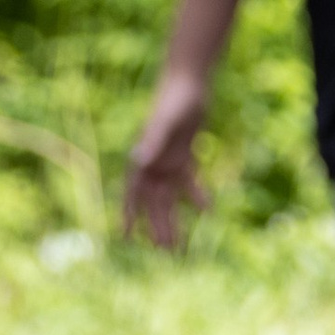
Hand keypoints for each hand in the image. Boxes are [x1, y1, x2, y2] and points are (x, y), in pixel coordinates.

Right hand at [122, 76, 211, 251]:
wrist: (190, 83)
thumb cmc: (174, 100)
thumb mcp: (165, 122)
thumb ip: (153, 141)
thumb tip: (140, 160)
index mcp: (142, 160)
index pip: (132, 194)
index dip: (128, 215)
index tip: (126, 238)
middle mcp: (152, 165)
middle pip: (154, 203)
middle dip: (158, 226)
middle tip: (166, 252)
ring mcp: (167, 162)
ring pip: (169, 198)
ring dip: (174, 219)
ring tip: (180, 244)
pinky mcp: (184, 156)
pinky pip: (188, 182)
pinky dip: (196, 196)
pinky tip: (208, 210)